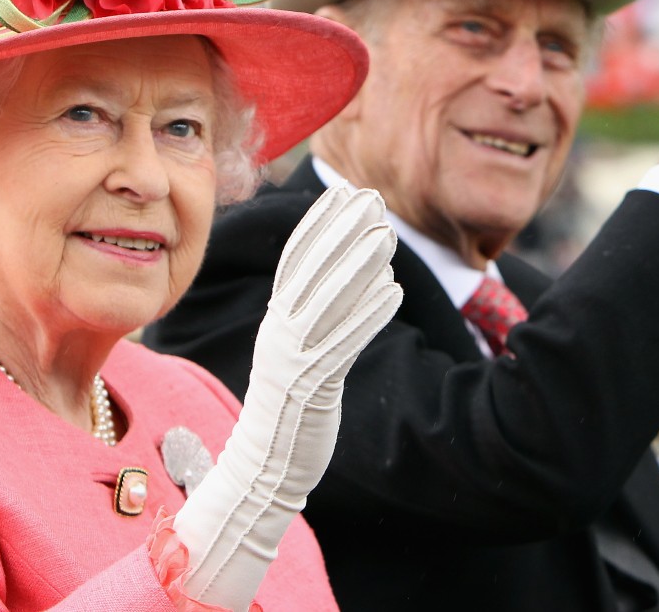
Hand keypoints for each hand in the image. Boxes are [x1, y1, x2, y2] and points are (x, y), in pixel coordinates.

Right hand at [172, 183, 401, 609]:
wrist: (264, 465)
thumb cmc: (289, 404)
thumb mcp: (296, 350)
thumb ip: (313, 313)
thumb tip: (343, 271)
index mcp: (275, 320)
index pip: (294, 260)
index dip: (317, 224)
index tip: (342, 193)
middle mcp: (280, 332)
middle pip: (311, 272)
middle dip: (342, 231)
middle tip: (372, 199)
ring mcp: (293, 359)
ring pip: (328, 302)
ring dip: (359, 265)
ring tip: (388, 234)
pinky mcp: (312, 387)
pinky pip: (343, 344)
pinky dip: (368, 315)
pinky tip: (394, 292)